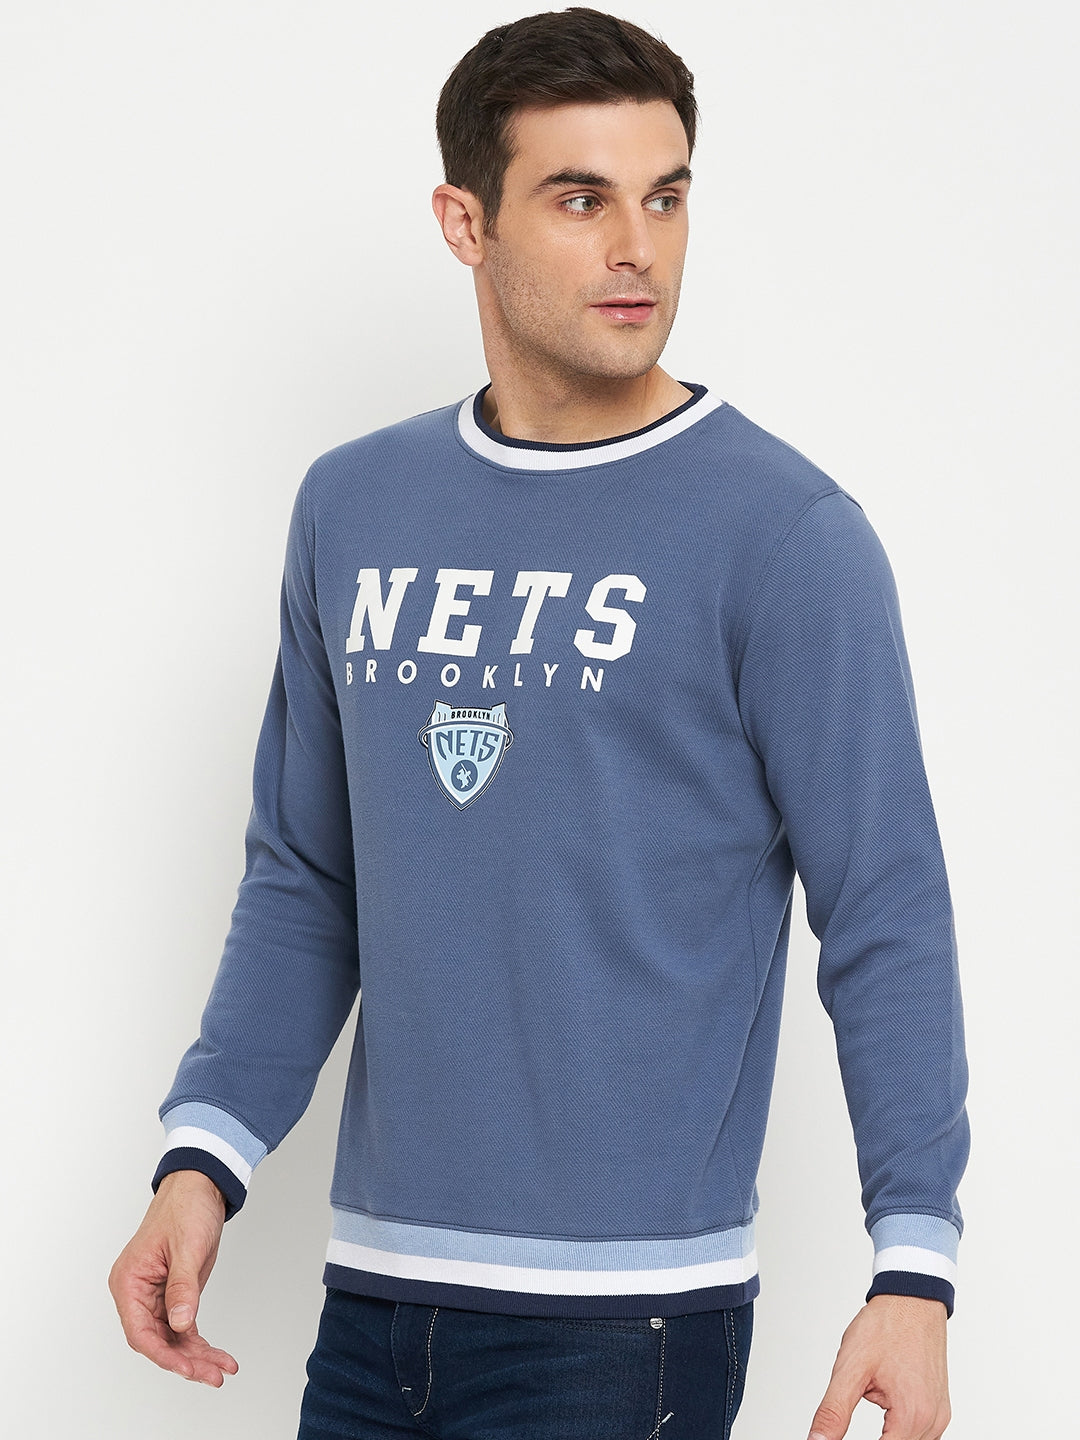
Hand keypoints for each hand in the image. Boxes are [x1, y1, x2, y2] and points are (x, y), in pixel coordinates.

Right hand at [108, 1169, 237, 1385]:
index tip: (186, 1367)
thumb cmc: (186, 1206)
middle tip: (213, 1374)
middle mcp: (138, 1293)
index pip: (140, 1331)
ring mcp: (156, 1296)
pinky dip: (200, 1342)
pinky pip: (184, 1327)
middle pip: (158, 1340)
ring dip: (196, 1355)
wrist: (201, 1185)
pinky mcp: (174, 1294)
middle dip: (185, 1360)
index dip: (163, 1354)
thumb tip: (181, 1324)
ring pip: (173, 1338)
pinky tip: (218, 1356)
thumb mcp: (187, 1247)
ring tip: (222, 1369)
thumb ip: (182, 1288)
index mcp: (129, 1282)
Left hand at [807, 1294, 949, 1438]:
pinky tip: (886, 1396)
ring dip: (888, 1433)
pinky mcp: (939, 1407)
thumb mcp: (850, 1368)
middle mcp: (933, 1420)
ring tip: (873, 1390)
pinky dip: (899, 1425)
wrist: (912, 1298)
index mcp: (913, 1414)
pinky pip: (920, 1432)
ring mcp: (939, 1415)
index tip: (840, 1437)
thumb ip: (833, 1411)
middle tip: (861, 1395)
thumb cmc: (886, 1326)